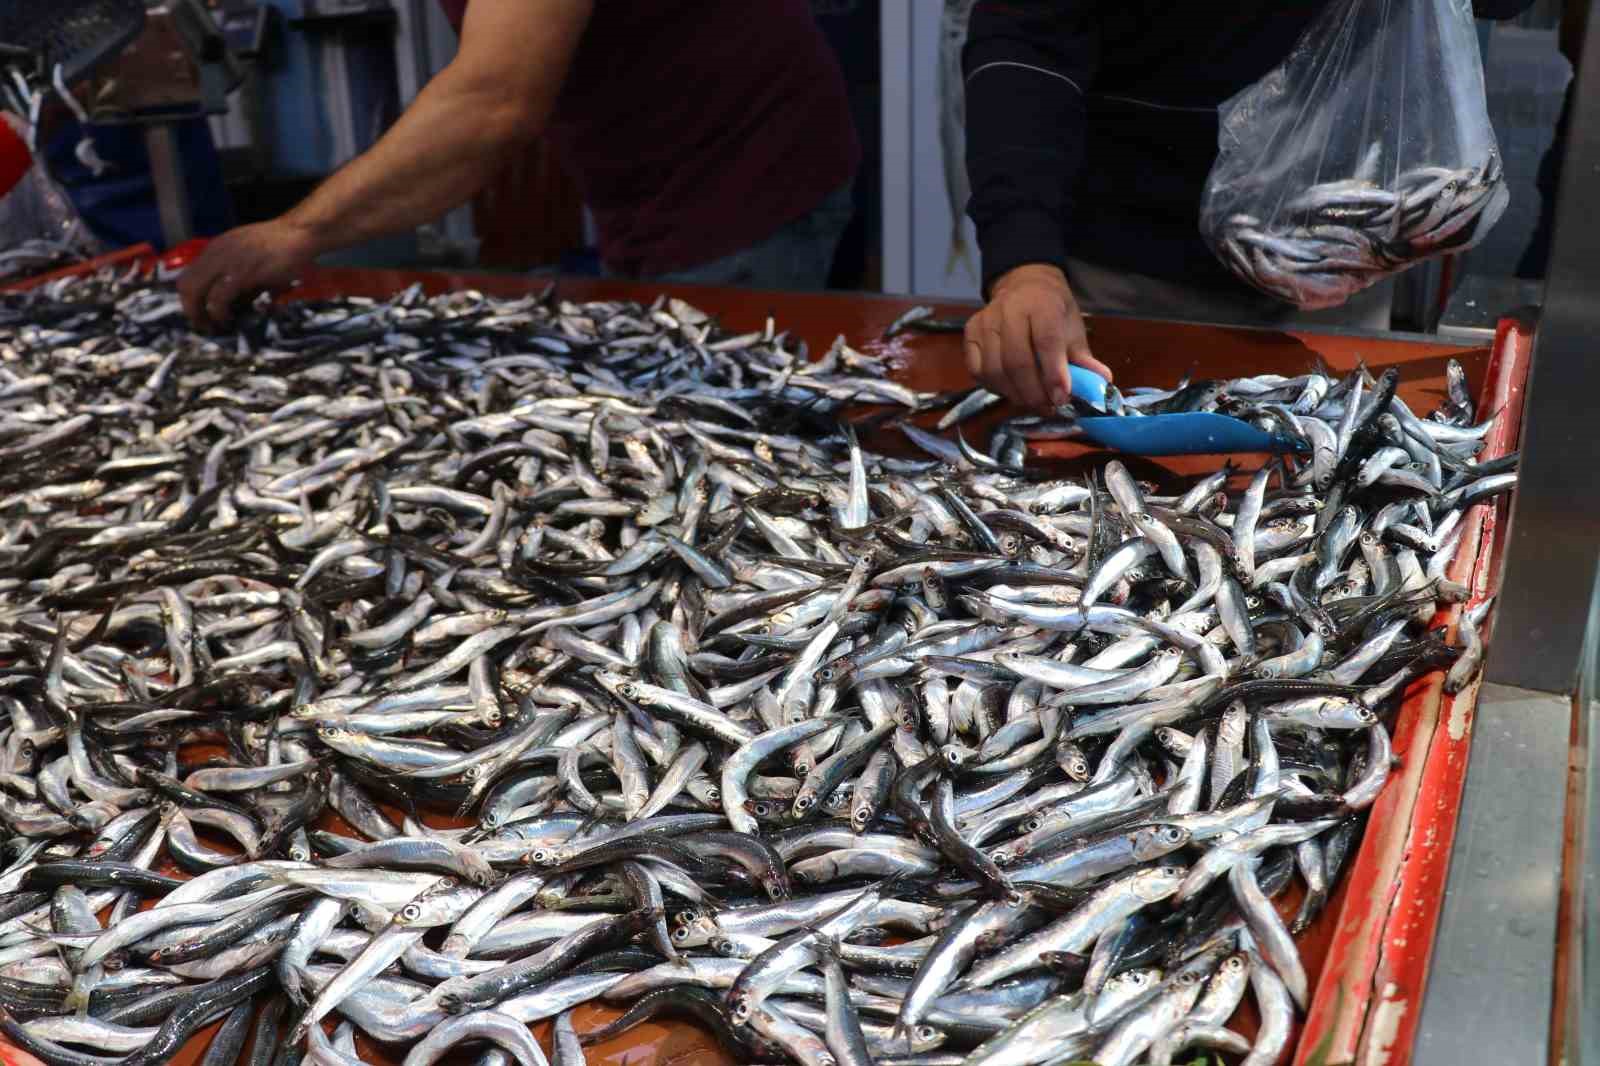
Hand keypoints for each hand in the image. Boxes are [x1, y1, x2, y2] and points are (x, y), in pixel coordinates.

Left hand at [178, 219, 319, 330]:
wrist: (298, 233)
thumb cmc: (281, 246)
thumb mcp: (250, 256)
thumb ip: (238, 276)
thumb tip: (236, 303)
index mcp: (215, 249)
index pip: (188, 276)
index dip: (190, 299)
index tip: (201, 314)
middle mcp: (214, 254)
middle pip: (185, 286)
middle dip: (191, 310)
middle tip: (204, 325)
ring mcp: (226, 263)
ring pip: (195, 292)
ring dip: (201, 314)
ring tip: (215, 326)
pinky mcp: (240, 274)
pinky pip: (218, 298)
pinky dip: (219, 313)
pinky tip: (229, 320)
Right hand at [964, 263, 1111, 409]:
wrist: (1023, 285)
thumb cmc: (1052, 310)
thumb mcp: (1073, 327)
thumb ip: (1083, 357)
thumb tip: (1101, 382)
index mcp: (1041, 304)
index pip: (1046, 341)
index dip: (1054, 374)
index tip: (1062, 398)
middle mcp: (1008, 310)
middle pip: (1016, 361)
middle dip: (1034, 392)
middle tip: (1048, 407)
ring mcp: (985, 322)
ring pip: (995, 370)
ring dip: (1015, 395)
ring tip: (1033, 402)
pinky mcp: (969, 334)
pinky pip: (978, 371)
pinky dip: (995, 387)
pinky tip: (1012, 390)